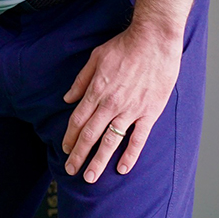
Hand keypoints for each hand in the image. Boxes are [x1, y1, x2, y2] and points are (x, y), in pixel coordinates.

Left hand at [60, 22, 183, 183]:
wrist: (154, 39)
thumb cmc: (125, 45)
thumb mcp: (96, 57)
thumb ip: (81, 80)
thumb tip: (67, 99)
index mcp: (97, 90)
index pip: (78, 120)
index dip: (70, 137)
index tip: (64, 149)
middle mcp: (111, 103)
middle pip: (90, 134)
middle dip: (79, 155)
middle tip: (71, 170)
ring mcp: (131, 110)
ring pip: (111, 141)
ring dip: (99, 161)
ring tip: (90, 177)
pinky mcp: (149, 112)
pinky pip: (138, 138)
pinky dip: (130, 155)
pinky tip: (123, 169)